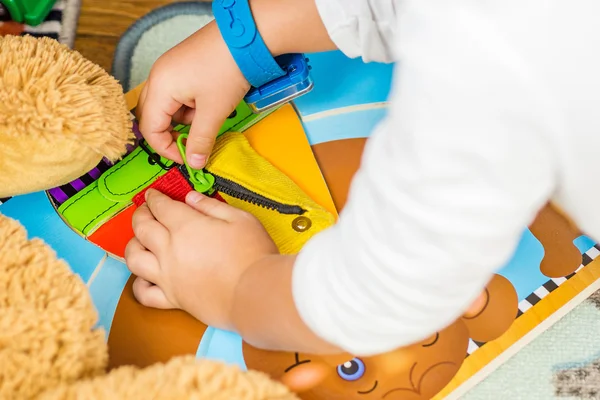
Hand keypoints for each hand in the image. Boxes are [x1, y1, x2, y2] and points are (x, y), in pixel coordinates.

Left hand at [124, 189, 277, 329]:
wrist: (256, 294)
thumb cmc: (253, 253)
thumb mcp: (239, 218)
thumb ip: (210, 206)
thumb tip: (190, 197)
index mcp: (186, 227)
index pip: (161, 207)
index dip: (154, 198)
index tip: (153, 194)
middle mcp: (170, 250)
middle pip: (142, 228)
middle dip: (140, 215)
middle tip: (144, 211)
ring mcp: (168, 277)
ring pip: (134, 259)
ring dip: (132, 246)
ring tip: (139, 241)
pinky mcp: (173, 299)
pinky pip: (144, 293)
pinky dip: (138, 284)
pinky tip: (146, 277)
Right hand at [136, 21, 250, 168]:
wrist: (246, 37)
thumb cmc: (227, 69)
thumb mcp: (214, 111)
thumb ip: (201, 140)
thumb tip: (194, 163)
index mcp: (160, 87)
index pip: (150, 129)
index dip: (166, 148)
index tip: (188, 158)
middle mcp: (158, 77)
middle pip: (154, 117)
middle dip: (173, 133)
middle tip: (195, 142)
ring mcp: (169, 69)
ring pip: (168, 107)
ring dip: (186, 118)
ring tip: (210, 111)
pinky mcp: (182, 66)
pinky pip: (178, 94)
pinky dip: (192, 105)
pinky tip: (211, 100)